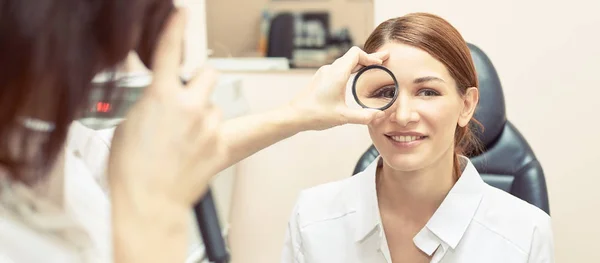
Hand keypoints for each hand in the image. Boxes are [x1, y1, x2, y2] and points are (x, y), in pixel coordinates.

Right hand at [108, 9, 226, 208]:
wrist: (149, 202)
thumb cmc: (131, 168)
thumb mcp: (128, 125)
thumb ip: (147, 103)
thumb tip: (156, 96)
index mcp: (161, 97)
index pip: (169, 51)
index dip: (175, 28)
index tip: (182, 14)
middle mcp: (189, 106)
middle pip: (210, 74)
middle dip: (201, 83)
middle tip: (189, 100)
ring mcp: (208, 125)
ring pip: (216, 106)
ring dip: (205, 114)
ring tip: (187, 137)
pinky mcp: (220, 144)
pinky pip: (220, 129)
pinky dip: (210, 135)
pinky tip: (194, 150)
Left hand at [289, 46, 389, 130]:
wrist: (293, 116)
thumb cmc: (315, 114)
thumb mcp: (343, 117)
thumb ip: (364, 116)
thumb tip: (380, 115)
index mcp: (337, 74)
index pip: (356, 54)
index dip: (370, 57)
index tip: (381, 63)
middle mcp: (330, 70)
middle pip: (352, 56)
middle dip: (369, 58)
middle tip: (384, 59)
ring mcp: (324, 73)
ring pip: (345, 62)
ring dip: (359, 64)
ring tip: (372, 67)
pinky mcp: (321, 79)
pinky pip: (339, 68)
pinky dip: (350, 69)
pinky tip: (355, 76)